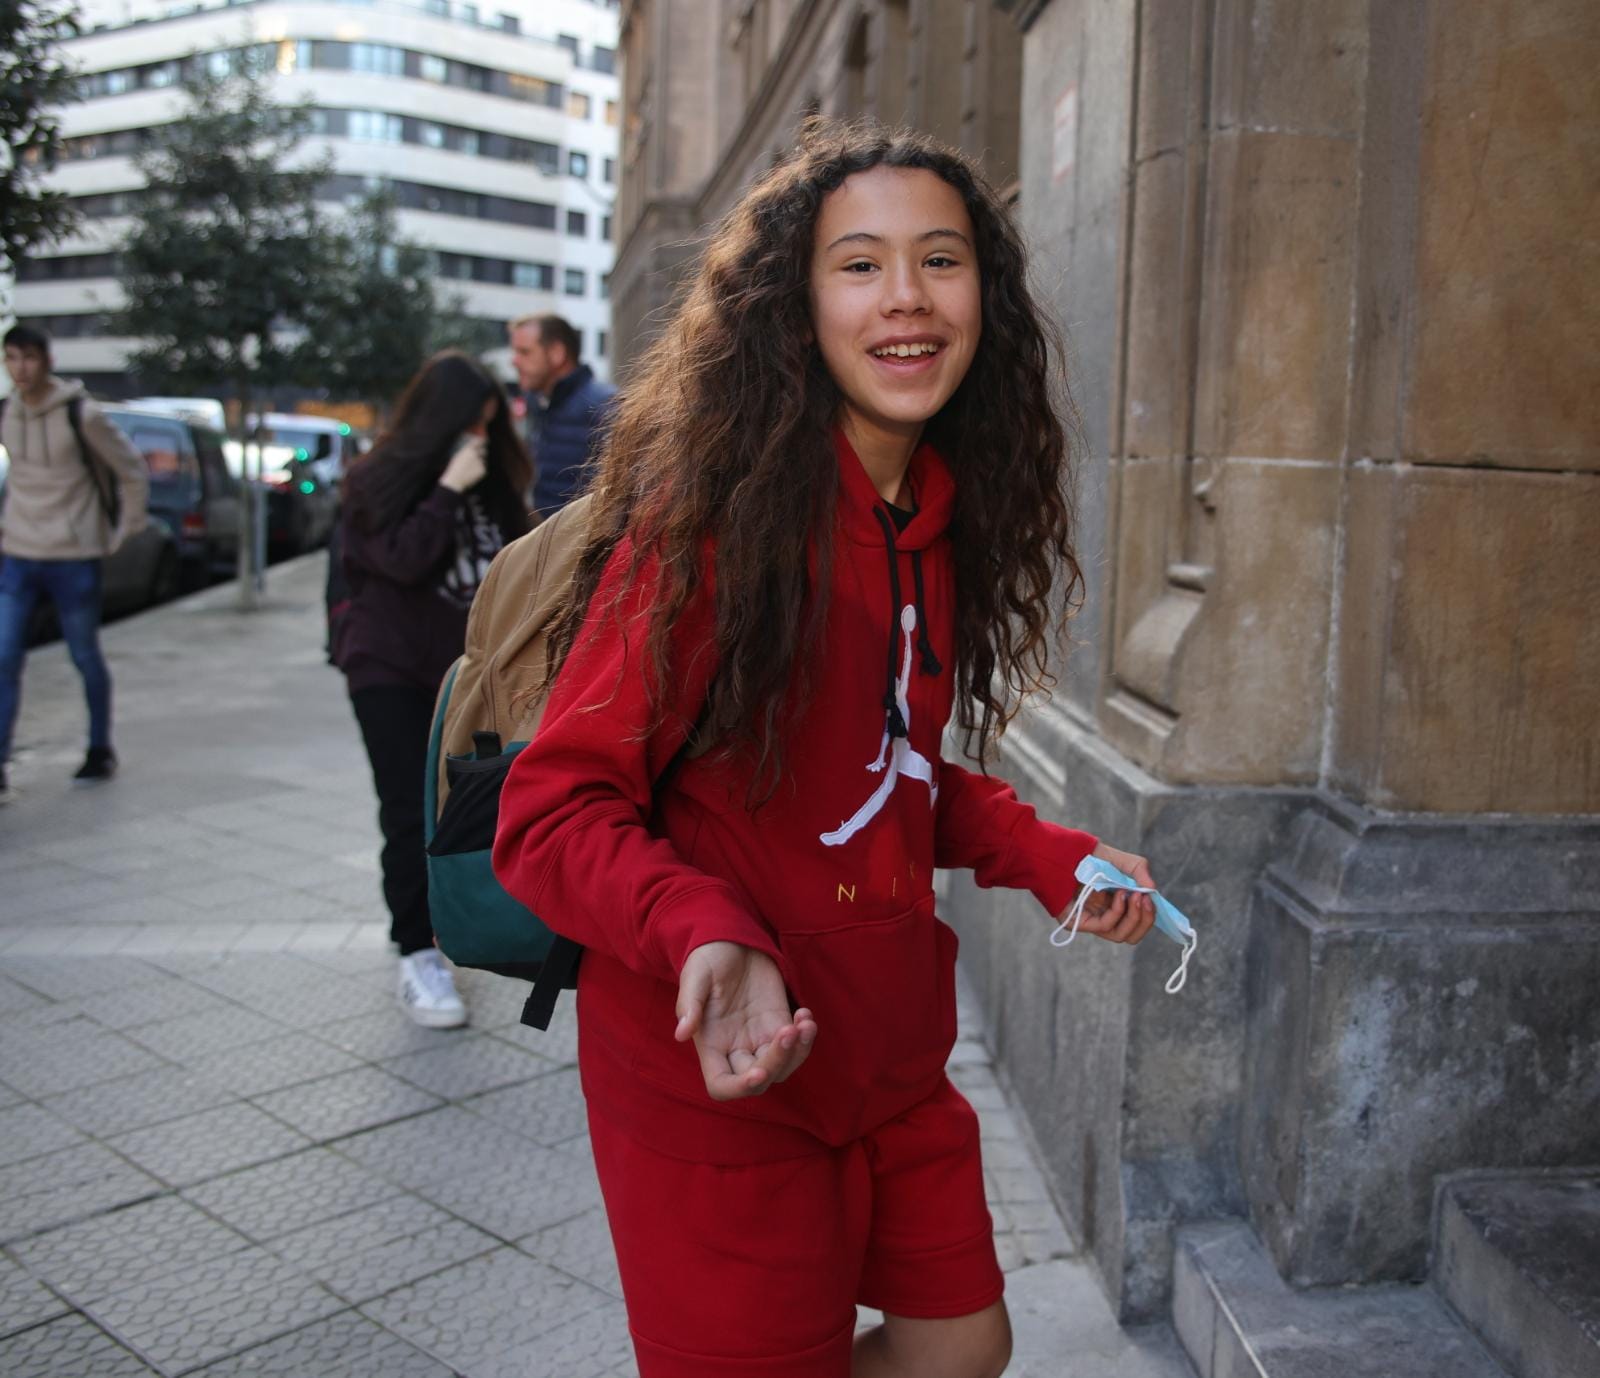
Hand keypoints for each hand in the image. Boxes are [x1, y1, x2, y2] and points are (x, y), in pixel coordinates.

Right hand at [439, 437, 486, 491]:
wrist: (456, 480)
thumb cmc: (455, 468)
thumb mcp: (458, 456)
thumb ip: (466, 452)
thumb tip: (473, 449)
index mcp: (469, 449)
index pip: (479, 441)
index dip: (482, 441)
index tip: (484, 440)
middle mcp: (476, 454)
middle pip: (483, 450)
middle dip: (482, 452)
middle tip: (480, 455)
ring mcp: (480, 462)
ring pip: (483, 461)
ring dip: (479, 463)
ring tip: (470, 469)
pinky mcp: (483, 470)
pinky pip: (483, 468)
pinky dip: (479, 470)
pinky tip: (472, 474)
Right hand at [675, 941, 816, 1101]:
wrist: (731, 939)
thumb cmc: (708, 958)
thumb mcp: (695, 975)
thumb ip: (689, 1004)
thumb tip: (681, 1034)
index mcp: (711, 1045)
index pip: (722, 1085)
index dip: (740, 1087)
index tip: (759, 1071)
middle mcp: (735, 1049)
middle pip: (759, 1078)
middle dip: (777, 1061)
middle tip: (788, 1030)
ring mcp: (759, 1038)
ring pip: (782, 1067)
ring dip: (798, 1052)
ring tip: (804, 1022)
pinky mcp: (778, 1023)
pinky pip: (796, 1044)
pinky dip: (806, 1037)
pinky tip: (806, 1015)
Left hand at [1074, 841, 1157, 944]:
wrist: (1065, 850)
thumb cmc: (1090, 855)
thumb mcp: (1121, 861)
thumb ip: (1139, 872)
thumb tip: (1153, 890)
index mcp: (1114, 906)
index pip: (1135, 925)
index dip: (1148, 918)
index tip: (1153, 901)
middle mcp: (1102, 916)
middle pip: (1130, 935)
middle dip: (1145, 920)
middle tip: (1147, 900)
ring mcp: (1090, 920)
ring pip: (1120, 935)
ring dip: (1134, 917)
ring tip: (1136, 896)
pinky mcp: (1078, 922)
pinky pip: (1104, 926)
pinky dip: (1118, 911)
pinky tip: (1120, 895)